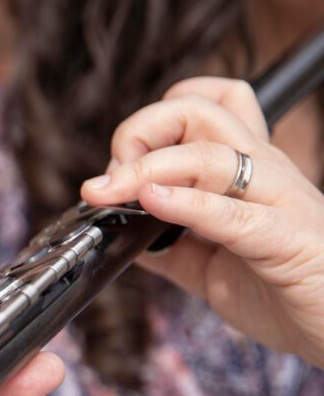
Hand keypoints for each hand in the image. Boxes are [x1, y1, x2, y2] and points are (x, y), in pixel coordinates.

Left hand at [81, 76, 323, 367]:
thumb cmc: (285, 291)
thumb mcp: (208, 265)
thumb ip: (167, 245)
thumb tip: (120, 230)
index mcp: (247, 170)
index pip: (203, 105)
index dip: (150, 123)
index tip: (116, 166)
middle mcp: (265, 172)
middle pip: (198, 112)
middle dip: (139, 132)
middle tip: (109, 178)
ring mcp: (279, 200)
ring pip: (210, 154)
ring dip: (146, 168)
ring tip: (110, 192)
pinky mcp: (286, 240)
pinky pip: (233, 212)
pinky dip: (185, 203)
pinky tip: (151, 204)